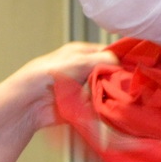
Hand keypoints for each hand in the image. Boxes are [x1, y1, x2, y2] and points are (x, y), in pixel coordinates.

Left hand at [0, 42, 115, 131]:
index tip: (133, 68)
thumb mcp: (77, 61)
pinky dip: (103, 108)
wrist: (27, 103)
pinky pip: (98, 106)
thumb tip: (121, 62)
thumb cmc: (45, 75)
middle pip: (110, 74)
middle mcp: (84, 69)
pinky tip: (108, 108)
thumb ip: (101, 60)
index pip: (109, 53)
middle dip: (116, 80)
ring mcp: (83, 88)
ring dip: (110, 95)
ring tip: (115, 98)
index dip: (121, 60)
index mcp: (82, 53)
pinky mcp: (81, 106)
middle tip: (124, 86)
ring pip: (106, 91)